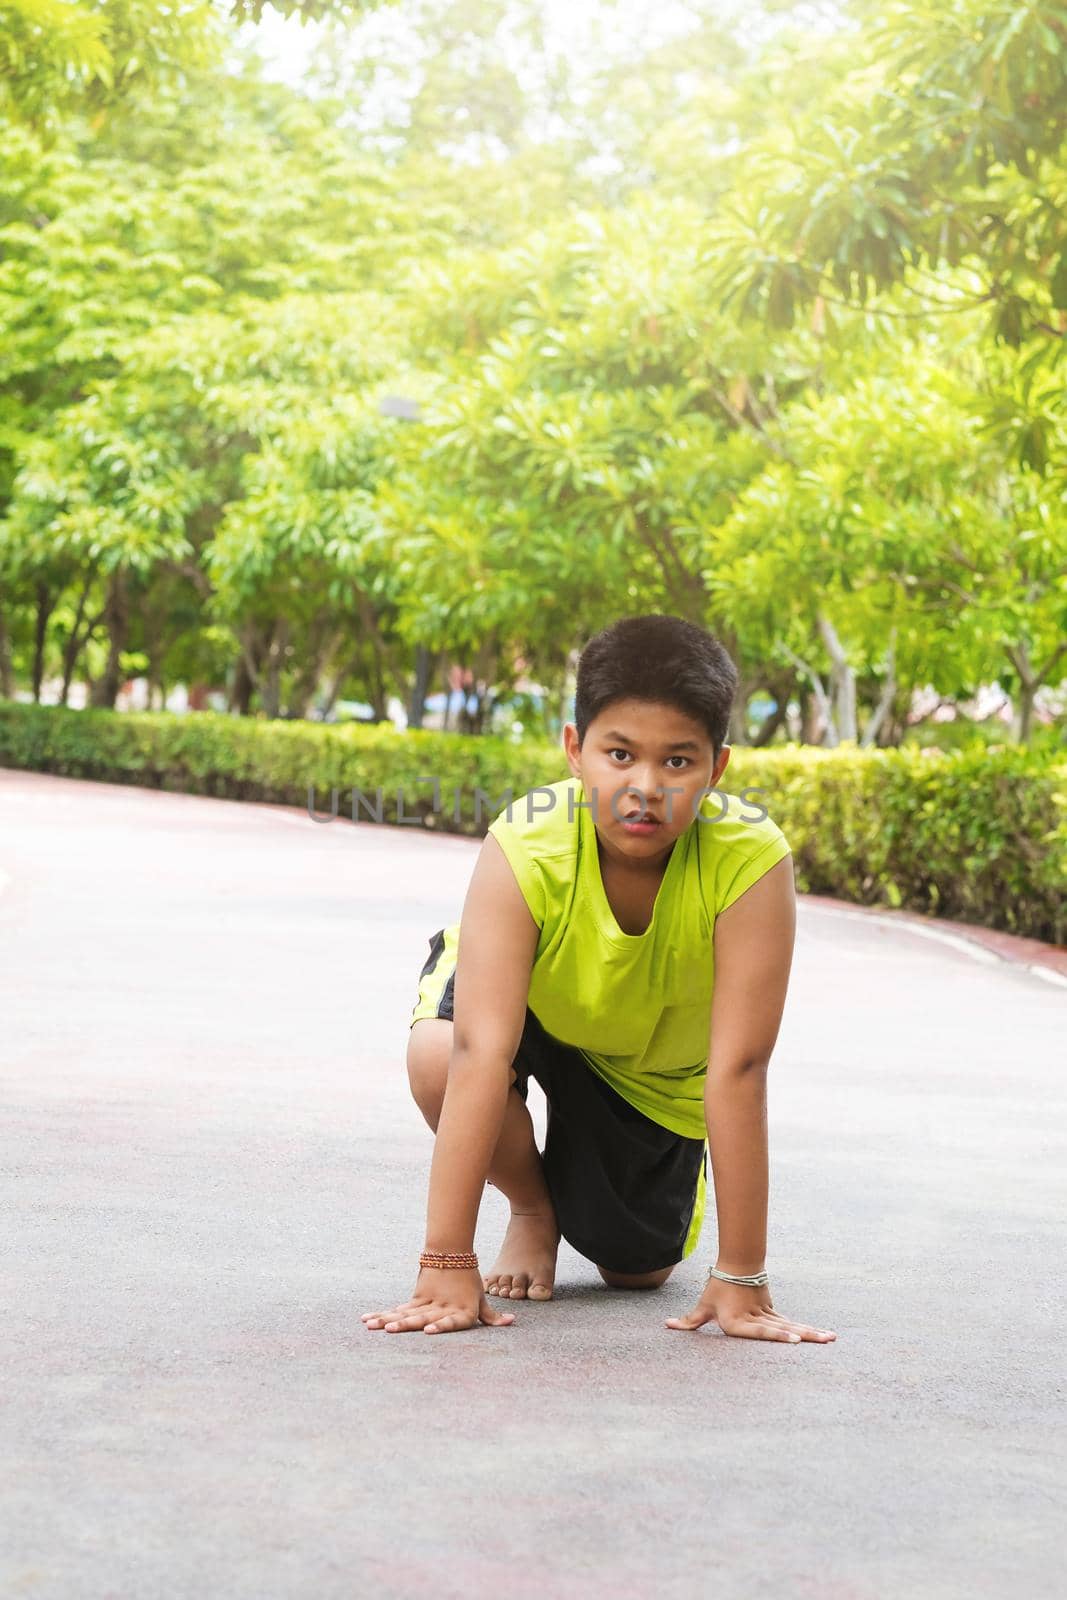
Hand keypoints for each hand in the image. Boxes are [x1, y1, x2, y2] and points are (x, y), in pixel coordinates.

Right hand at [361, 1266, 516, 1335]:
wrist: (451, 1253)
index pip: (451, 1320)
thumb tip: (511, 1321)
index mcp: (460, 1311)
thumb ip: (491, 1316)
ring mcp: (426, 1302)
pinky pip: (398, 1309)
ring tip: (372, 1326)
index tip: (429, 1330)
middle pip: (421, 1317)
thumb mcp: (480, 1299)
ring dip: (387, 1320)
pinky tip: (367, 1320)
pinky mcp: (416, 1297)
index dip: (441, 1325)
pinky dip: (382, 1314)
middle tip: (389, 1331)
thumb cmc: (468, 1281)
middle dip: (404, 1325)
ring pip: (405, 1313)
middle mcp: (441, 1308)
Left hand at [665, 1276, 835, 1343]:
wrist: (737, 1266)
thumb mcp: (704, 1306)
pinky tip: (825, 1336)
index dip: (777, 1335)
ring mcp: (768, 1315)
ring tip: (831, 1339)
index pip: (760, 1330)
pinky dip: (809, 1330)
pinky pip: (793, 1323)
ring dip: (813, 1332)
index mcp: (739, 1321)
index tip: (795, 1340)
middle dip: (804, 1336)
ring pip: (793, 1324)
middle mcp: (756, 1319)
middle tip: (823, 1341)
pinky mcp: (774, 1313)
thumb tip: (668, 1326)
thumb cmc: (718, 1289)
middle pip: (782, 1328)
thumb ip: (689, 1321)